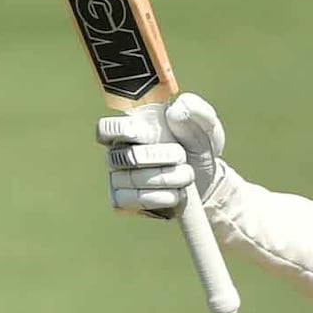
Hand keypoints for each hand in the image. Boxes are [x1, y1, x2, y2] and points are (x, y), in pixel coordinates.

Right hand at [96, 93, 227, 217]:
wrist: (205, 181)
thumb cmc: (197, 146)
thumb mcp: (206, 125)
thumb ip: (195, 110)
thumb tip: (174, 111)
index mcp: (132, 127)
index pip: (107, 128)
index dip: (119, 130)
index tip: (141, 133)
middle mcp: (119, 152)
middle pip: (129, 156)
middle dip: (162, 156)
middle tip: (182, 156)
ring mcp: (118, 178)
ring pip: (136, 179)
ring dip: (170, 178)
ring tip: (187, 174)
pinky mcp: (123, 202)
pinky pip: (139, 199)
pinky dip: (165, 196)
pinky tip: (177, 192)